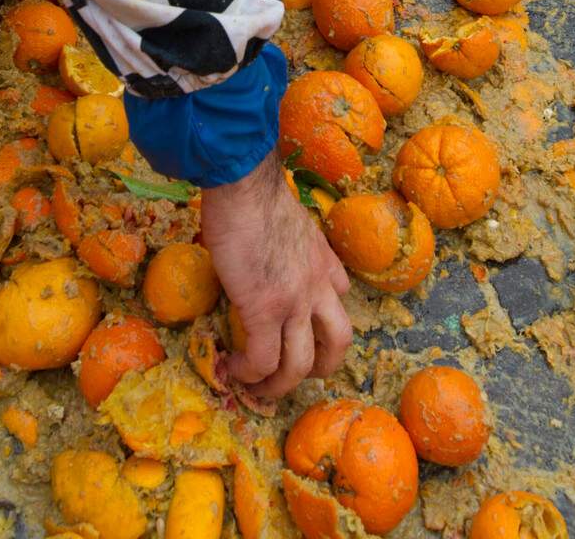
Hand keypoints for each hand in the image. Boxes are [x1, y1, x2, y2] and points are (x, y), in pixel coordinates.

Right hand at [201, 150, 352, 398]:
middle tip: (297, 373)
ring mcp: (294, 302)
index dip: (324, 315)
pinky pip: (262, 358)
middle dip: (322, 366)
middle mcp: (318, 285)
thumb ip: (287, 241)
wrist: (244, 185)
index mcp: (322, 259)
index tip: (302, 323)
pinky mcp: (264, 310)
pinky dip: (250, 373)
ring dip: (282, 384)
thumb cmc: (255, 191)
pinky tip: (234, 371)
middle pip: (339, 342)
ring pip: (301, 363)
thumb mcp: (288, 218)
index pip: (340, 294)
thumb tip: (262, 248)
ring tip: (260, 389)